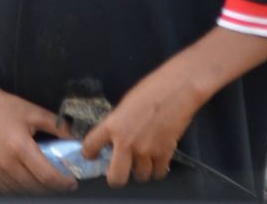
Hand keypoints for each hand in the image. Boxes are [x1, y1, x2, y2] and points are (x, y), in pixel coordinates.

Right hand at [0, 81, 75, 193]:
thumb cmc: (2, 106)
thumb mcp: (33, 112)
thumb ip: (57, 125)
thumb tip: (76, 137)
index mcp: (20, 147)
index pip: (47, 176)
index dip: (63, 183)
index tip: (72, 181)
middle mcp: (7, 162)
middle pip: (37, 188)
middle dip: (54, 188)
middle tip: (62, 181)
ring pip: (23, 192)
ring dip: (38, 190)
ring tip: (46, 181)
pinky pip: (8, 190)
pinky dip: (21, 189)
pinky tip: (28, 181)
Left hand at [80, 69, 198, 187]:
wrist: (177, 89)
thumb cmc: (152, 89)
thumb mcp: (125, 105)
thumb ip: (118, 123)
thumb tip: (116, 136)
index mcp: (113, 125)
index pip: (90, 146)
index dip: (89, 153)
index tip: (91, 155)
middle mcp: (127, 142)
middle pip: (116, 178)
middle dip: (116, 178)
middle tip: (118, 171)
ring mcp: (147, 150)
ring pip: (140, 176)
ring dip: (140, 171)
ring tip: (142, 162)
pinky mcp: (165, 153)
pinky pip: (158, 172)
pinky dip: (157, 169)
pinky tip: (157, 161)